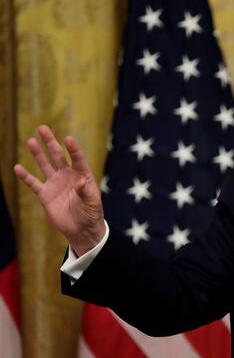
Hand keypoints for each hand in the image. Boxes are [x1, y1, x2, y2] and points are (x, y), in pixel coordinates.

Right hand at [14, 125, 104, 255]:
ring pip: (45, 165)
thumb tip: (81, 181)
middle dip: (50, 142)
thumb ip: (86, 192)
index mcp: (82, 176)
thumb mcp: (92, 203)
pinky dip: (25, 176)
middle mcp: (68, 176)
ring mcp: (55, 184)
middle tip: (42, 128)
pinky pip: (33, 183)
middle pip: (58, 156)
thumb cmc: (91, 214)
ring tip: (30, 140)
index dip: (73, 149)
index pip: (77, 159)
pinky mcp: (45, 194)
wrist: (81, 230)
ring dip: (38, 153)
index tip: (67, 138)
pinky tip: (18, 167)